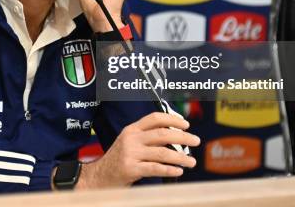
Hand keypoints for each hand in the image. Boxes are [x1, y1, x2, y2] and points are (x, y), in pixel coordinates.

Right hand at [75, 112, 199, 188]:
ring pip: (162, 152)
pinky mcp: (130, 169)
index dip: (172, 119)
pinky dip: (169, 169)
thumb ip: (147, 138)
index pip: (154, 118)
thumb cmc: (119, 160)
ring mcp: (130, 153)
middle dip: (183, 137)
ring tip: (192, 162)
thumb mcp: (129, 143)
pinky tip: (178, 171)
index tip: (186, 124)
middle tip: (196, 141)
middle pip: (162, 134)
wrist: (99, 176)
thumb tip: (175, 138)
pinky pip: (155, 168)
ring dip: (180, 157)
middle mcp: (131, 139)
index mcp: (132, 129)